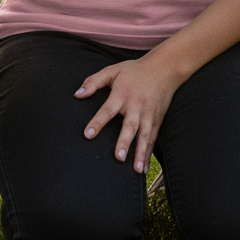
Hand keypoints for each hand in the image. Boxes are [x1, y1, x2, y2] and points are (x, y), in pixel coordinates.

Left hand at [75, 55, 180, 174]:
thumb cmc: (133, 71)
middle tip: (118, 157)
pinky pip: (153, 139)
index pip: (107, 110)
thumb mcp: (112, 71)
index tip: (87, 135)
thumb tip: (76, 94)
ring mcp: (148, 114)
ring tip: (137, 170)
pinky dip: (149, 154)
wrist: (163, 68)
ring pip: (144, 136)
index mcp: (122, 94)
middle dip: (125, 142)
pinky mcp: (157, 120)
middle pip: (130, 126)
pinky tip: (144, 169)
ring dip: (141, 153)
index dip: (97, 122)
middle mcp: (136, 106)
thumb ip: (93, 82)